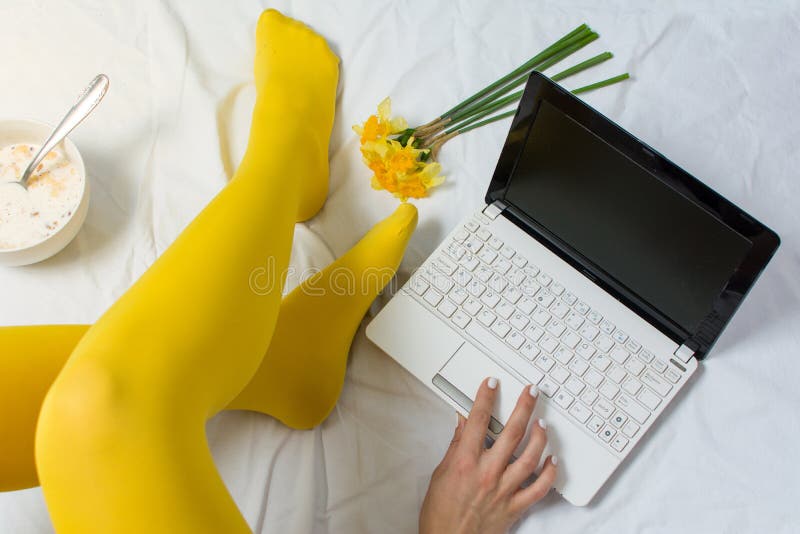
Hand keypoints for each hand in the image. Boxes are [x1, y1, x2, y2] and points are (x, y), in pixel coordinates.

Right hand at [419, 378, 556, 533]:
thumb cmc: (440, 513)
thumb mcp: (440, 474)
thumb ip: (455, 446)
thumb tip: (463, 424)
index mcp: (465, 462)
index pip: (477, 420)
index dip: (485, 397)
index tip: (492, 383)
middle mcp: (487, 472)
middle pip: (512, 432)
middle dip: (524, 407)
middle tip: (531, 392)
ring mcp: (504, 489)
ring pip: (530, 456)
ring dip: (540, 435)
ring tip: (542, 422)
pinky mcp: (515, 506)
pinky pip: (539, 487)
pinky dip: (549, 472)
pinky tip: (552, 459)